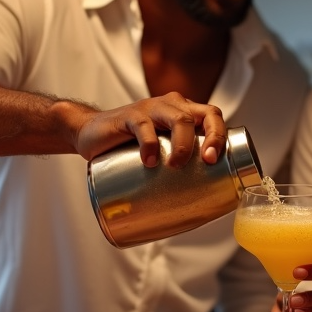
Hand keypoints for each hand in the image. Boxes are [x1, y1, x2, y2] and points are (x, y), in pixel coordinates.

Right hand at [74, 92, 226, 166]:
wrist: (91, 133)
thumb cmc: (131, 146)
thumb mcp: (160, 151)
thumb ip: (177, 166)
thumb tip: (199, 204)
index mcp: (183, 113)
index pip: (212, 116)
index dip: (219, 135)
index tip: (215, 160)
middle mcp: (171, 106)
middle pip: (201, 114)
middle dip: (211, 138)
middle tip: (206, 162)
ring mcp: (150, 108)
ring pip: (178, 117)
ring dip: (183, 143)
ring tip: (176, 165)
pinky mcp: (128, 116)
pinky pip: (143, 126)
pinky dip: (149, 145)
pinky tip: (149, 162)